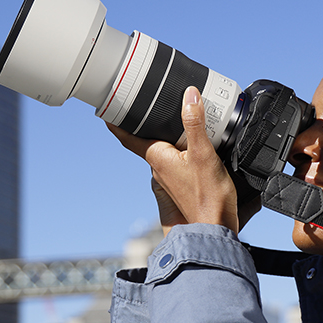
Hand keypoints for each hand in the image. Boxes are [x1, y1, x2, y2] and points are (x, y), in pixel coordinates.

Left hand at [109, 87, 243, 234]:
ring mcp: (171, 177)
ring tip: (174, 118)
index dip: (116, 124)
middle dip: (144, 123)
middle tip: (142, 104)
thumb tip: (189, 96)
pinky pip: (177, 158)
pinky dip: (180, 146)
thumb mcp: (203, 153)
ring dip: (165, 134)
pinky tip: (194, 143)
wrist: (216, 226)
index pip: (129, 138)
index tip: (106, 111)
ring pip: (163, 149)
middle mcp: (160, 168)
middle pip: (147, 140)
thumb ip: (195, 123)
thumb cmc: (208, 197)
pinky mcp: (184, 182)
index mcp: (158, 158)